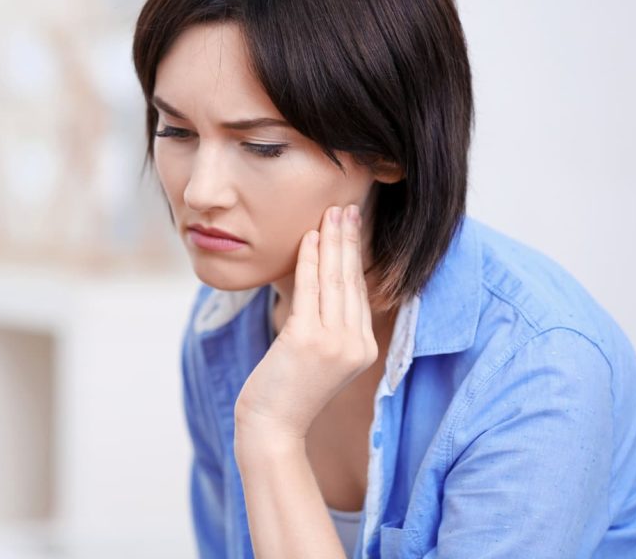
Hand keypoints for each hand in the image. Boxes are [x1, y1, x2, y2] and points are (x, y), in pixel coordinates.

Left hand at [233, 204, 376, 445]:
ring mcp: (334, 343)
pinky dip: (309, 260)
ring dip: (332, 241)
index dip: (354, 256)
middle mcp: (355, 344)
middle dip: (348, 240)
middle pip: (351, 280)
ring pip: (334, 280)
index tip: (350, 226)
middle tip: (345, 207)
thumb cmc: (287, 391)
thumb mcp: (318, 357)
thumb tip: (322, 283)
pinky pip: (309, 290)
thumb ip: (328, 325)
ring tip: (331, 213)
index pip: (359, 292)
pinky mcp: (308, 340)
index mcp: (363, 348)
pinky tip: (310, 238)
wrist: (272, 426)